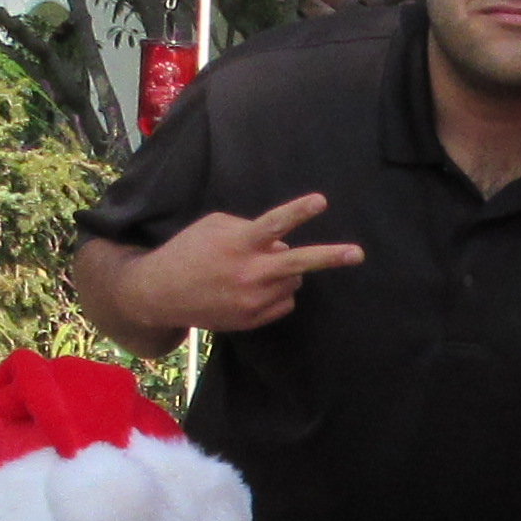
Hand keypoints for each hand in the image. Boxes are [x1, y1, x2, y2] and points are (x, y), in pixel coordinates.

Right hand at [155, 192, 363, 332]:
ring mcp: (252, 299)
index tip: (321, 201)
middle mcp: (249, 273)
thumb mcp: (214, 226)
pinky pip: (285, 301)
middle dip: (330, 257)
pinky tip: (252, 288)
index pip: (274, 224)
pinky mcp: (253, 319)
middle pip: (298, 263)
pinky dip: (278, 291)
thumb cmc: (190, 251)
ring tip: (256, 268)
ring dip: (285, 270)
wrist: (162, 294)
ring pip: (293, 280)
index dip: (299, 211)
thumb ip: (251, 228)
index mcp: (238, 244)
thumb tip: (282, 244)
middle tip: (358, 254)